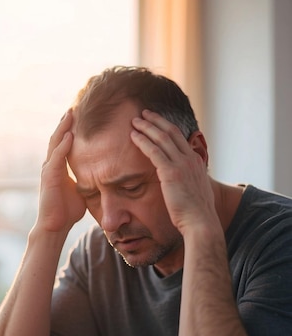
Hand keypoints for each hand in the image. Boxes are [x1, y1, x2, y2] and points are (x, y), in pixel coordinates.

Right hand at [37, 110, 86, 232]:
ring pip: (55, 143)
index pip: (64, 142)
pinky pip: (56, 158)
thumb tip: (104, 176)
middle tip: (74, 106)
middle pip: (58, 138)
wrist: (54, 226)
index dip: (70, 129)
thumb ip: (88, 180)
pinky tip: (70, 136)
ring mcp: (48, 170)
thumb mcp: (81, 190)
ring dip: (63, 128)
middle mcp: (51, 165)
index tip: (79, 115)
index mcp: (58, 167)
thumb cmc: (67, 211)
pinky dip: (63, 146)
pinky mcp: (49, 178)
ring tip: (70, 113)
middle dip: (66, 122)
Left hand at [130, 110, 216, 233]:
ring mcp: (182, 164)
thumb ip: (188, 180)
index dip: (166, 126)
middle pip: (170, 132)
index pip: (179, 137)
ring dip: (146, 127)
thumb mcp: (195, 190)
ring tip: (135, 121)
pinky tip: (133, 136)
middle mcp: (190, 159)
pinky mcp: (171, 172)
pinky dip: (143, 141)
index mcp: (195, 161)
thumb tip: (181, 181)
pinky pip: (154, 151)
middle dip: (155, 120)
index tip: (155, 120)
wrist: (200, 222)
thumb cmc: (196, 212)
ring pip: (161, 138)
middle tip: (143, 113)